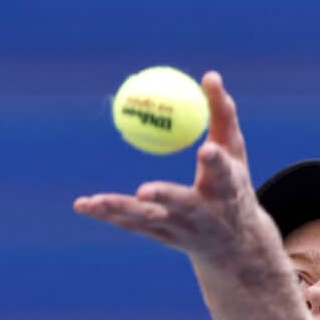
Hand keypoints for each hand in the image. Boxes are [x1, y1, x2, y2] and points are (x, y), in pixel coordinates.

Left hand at [73, 71, 278, 269]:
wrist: (233, 245)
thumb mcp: (234, 151)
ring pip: (148, 218)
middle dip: (164, 197)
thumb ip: (223, 114)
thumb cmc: (233, 186)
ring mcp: (180, 228)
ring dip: (120, 209)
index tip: (206, 149)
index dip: (215, 162)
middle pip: (182, 203)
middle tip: (143, 190)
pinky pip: (132, 224)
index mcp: (226, 189)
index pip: (222, 173)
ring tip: (93, 202)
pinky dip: (108, 214)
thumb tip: (210, 75)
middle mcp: (203, 213)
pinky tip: (84, 205)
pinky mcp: (162, 237)